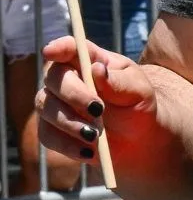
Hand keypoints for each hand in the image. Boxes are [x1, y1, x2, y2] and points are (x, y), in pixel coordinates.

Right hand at [36, 36, 153, 162]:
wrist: (139, 139)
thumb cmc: (139, 106)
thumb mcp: (140, 92)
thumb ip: (120, 82)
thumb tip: (97, 69)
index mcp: (91, 61)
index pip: (70, 48)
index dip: (59, 47)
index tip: (52, 52)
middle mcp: (68, 79)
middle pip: (54, 78)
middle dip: (74, 94)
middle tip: (98, 110)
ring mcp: (56, 104)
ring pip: (46, 107)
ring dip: (70, 122)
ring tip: (95, 135)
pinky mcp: (52, 129)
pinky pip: (48, 135)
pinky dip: (67, 145)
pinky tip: (88, 152)